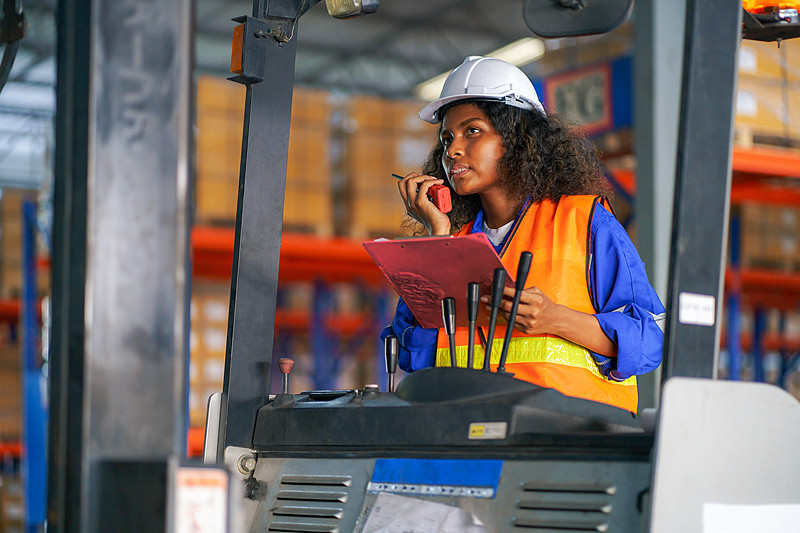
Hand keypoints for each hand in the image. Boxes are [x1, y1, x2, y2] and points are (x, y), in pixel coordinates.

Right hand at [397, 172, 450, 234]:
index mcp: (409, 205)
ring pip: (411, 181)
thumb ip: (427, 199)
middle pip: (402, 182)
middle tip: (426, 177)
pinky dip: (432, 180)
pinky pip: (424, 185)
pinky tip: (439, 182)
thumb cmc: (437, 220)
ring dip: (424, 176)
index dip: (412, 179)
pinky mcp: (420, 202)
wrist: (439, 229)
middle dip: (414, 175)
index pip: (403, 187)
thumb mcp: (429, 207)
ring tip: (434, 180)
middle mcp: (408, 203)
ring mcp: (413, 203)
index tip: (424, 179)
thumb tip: (432, 187)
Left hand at [480, 286, 617, 356]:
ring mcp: (529, 322)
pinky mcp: (526, 330)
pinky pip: (511, 322)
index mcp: (536, 301)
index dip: (504, 291)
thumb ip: (523, 290)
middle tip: (486, 298)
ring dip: (497, 310)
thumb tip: (506, 289)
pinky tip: (501, 312)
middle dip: (495, 301)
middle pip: (509, 306)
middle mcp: (533, 312)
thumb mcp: (537, 293)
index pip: (516, 294)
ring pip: (508, 315)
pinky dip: (505, 316)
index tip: (494, 288)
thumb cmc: (544, 303)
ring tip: (490, 305)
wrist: (555, 320)